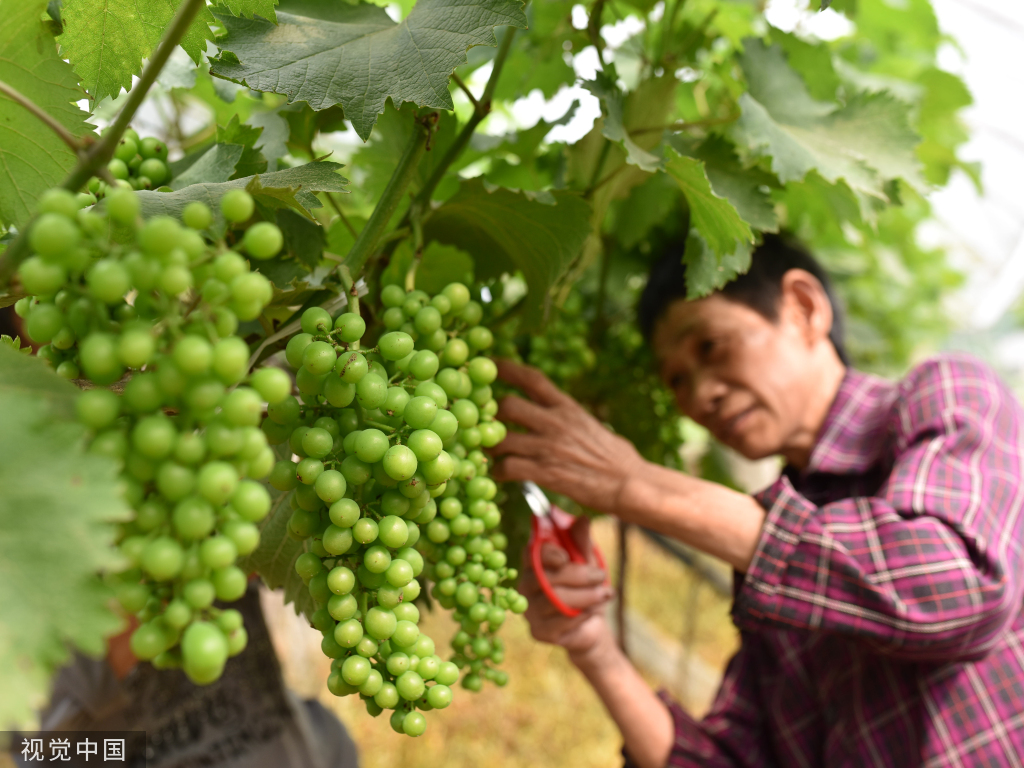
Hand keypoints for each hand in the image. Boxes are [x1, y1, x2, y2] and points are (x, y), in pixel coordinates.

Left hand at [491, 360, 647, 517]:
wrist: (631, 483)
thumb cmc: (617, 458)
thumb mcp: (591, 425)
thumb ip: (570, 417)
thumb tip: (560, 415)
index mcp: (568, 407)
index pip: (532, 379)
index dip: (507, 368)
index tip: (490, 363)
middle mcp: (555, 423)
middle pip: (508, 405)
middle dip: (491, 414)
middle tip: (484, 422)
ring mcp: (549, 448)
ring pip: (502, 439)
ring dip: (490, 446)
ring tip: (489, 452)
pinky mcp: (545, 473)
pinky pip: (508, 468)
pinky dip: (499, 472)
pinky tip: (500, 474)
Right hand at [520, 515, 615, 662]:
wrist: (592, 623)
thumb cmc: (586, 585)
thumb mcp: (588, 559)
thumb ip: (582, 541)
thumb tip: (582, 519)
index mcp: (534, 562)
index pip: (532, 553)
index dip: (546, 553)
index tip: (565, 556)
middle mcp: (526, 585)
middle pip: (545, 578)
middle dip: (577, 575)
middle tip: (601, 575)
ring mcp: (530, 610)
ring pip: (555, 600)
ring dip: (585, 596)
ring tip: (606, 593)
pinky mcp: (539, 632)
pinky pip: (559, 621)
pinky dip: (581, 616)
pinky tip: (592, 612)